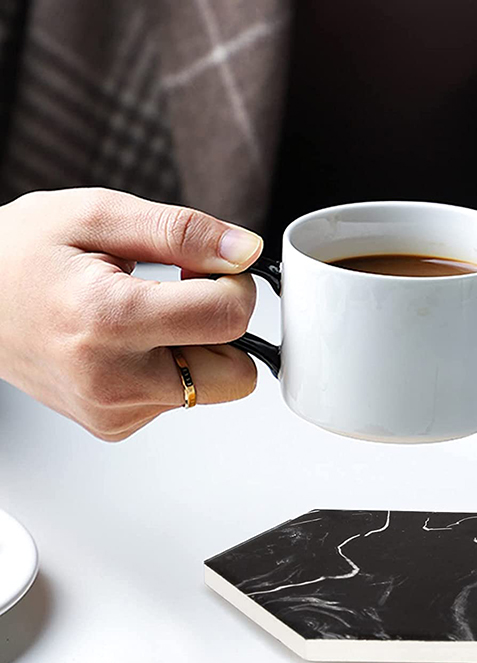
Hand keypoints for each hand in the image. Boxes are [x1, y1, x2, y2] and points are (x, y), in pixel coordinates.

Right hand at [0, 188, 261, 440]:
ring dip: (196, 347)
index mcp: (109, 320)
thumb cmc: (20, 254)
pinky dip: (169, 366)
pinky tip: (126, 341)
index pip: (229, 318)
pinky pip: (179, 398)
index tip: (212, 267)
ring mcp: (113, 412)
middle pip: (237, 375)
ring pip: (212, 387)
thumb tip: (245, 252)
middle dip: (225, 329)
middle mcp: (113, 380)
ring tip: (143, 316)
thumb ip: (182, 232)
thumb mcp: (98, 214)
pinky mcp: (114, 425)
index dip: (236, 285)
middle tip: (182, 296)